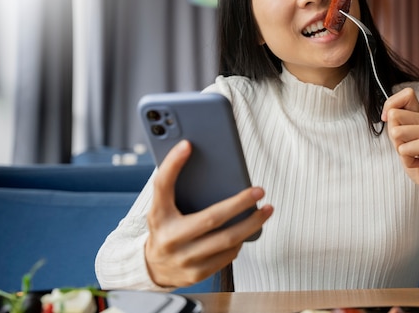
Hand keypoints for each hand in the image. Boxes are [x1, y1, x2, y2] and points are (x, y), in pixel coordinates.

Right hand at [144, 140, 273, 287]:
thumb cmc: (165, 229)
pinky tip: (247, 230)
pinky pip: (228, 255)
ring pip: (227, 240)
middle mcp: (170, 238)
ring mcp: (185, 258)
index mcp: (158, 216)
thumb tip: (195, 156)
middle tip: (259, 191)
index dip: (173, 164)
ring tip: (266, 210)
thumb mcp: (162, 208)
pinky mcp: (197, 273)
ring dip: (251, 223)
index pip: (162, 186)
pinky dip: (240, 241)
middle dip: (240, 203)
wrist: (152, 268)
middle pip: (212, 218)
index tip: (187, 145)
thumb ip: (174, 188)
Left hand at [381, 87, 418, 197]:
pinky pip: (404, 149)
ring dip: (400, 149)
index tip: (387, 119)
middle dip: (393, 136)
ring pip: (396, 133)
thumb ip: (396, 126)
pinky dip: (407, 160)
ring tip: (414, 155)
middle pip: (394, 116)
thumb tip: (387, 114)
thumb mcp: (404, 141)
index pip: (407, 94)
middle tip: (408, 148)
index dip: (391, 104)